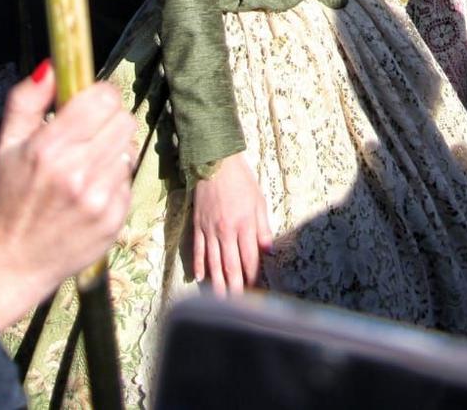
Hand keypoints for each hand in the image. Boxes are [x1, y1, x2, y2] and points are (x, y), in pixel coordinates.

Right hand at [0, 65, 138, 332]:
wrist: (14, 261)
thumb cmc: (9, 198)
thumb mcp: (5, 145)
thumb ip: (26, 100)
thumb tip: (52, 65)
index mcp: (48, 148)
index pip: (103, 99)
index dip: (100, 96)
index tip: (90, 104)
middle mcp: (76, 172)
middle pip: (123, 120)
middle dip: (108, 121)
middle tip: (89, 135)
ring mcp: (98, 198)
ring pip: (129, 149)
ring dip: (113, 150)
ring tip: (88, 165)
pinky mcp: (114, 219)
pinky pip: (129, 180)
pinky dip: (115, 180)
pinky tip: (92, 191)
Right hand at [191, 152, 273, 295]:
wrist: (214, 161)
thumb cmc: (241, 180)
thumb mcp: (259, 201)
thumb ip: (263, 228)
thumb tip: (268, 251)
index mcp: (244, 225)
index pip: (250, 258)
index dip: (253, 277)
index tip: (256, 292)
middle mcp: (226, 231)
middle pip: (231, 266)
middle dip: (235, 288)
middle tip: (237, 306)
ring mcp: (209, 230)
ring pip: (213, 263)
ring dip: (217, 283)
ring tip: (220, 300)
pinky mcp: (197, 225)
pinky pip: (198, 250)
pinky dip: (199, 265)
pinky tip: (200, 278)